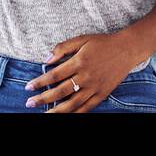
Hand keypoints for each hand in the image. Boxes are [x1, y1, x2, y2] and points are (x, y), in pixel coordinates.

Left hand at [25, 32, 143, 112]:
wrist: (127, 49)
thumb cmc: (102, 43)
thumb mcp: (82, 39)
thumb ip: (63, 48)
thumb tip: (46, 59)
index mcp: (79, 62)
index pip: (54, 75)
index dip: (40, 82)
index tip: (28, 87)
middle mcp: (86, 77)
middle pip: (60, 91)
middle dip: (43, 99)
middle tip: (29, 103)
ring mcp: (95, 87)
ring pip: (72, 104)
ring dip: (56, 111)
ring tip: (44, 115)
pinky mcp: (102, 94)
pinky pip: (87, 107)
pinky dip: (75, 113)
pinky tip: (65, 116)